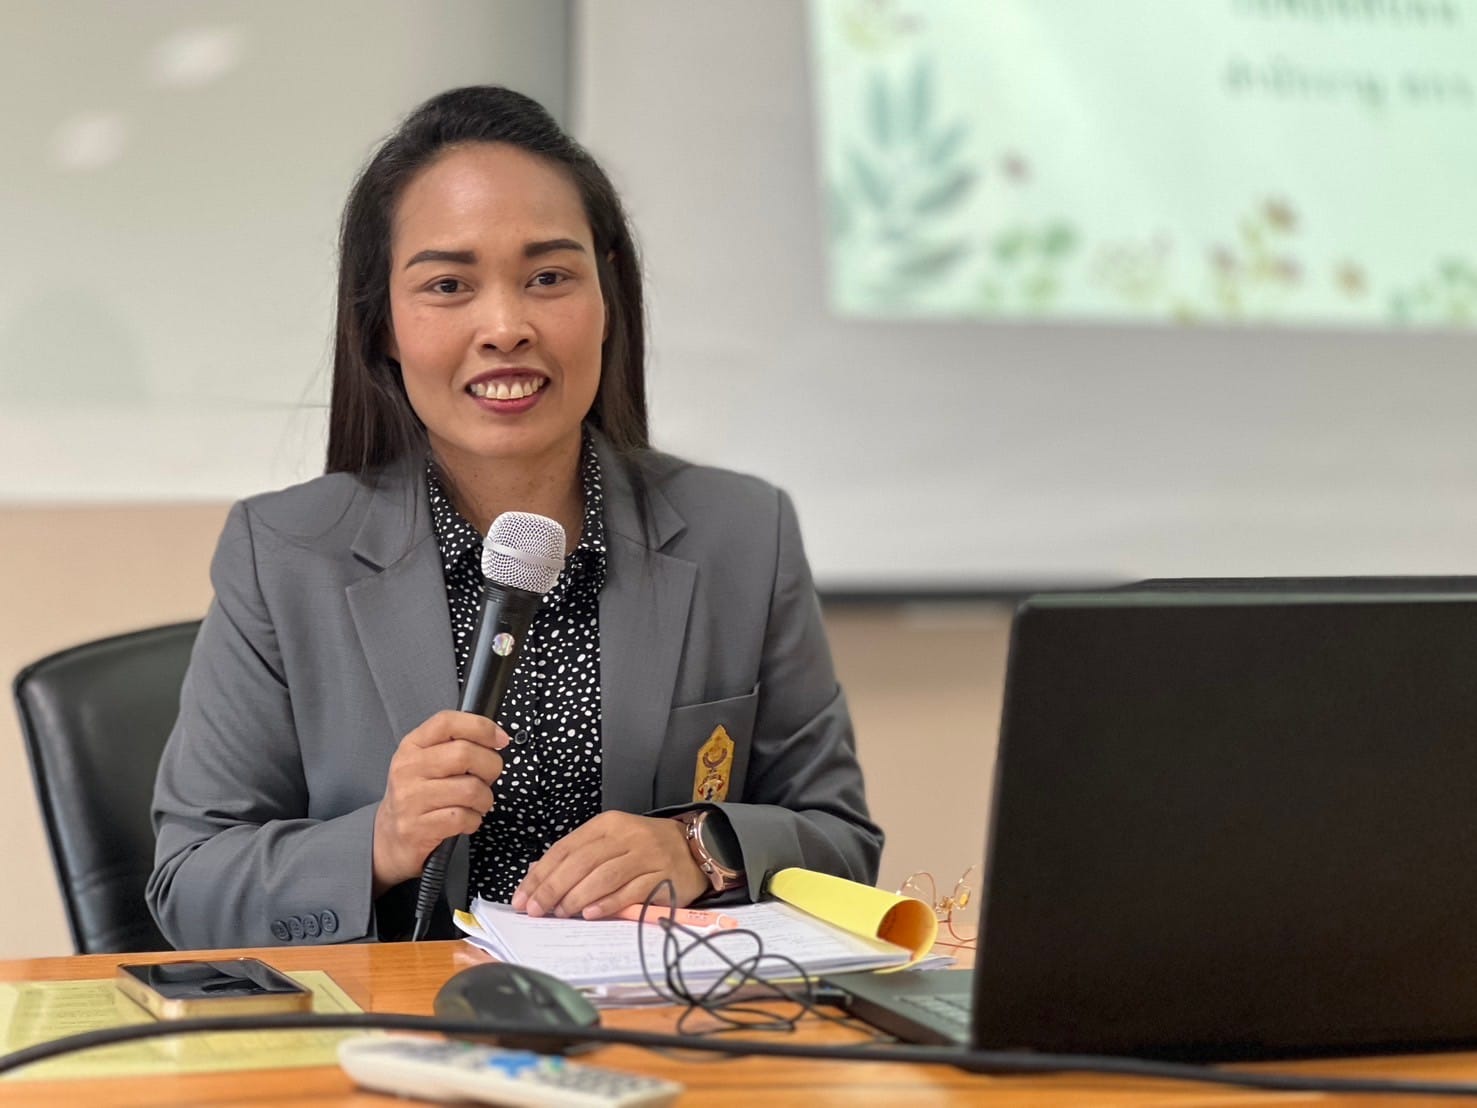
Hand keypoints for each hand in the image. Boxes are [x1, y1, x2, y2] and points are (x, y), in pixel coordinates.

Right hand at [373, 710, 509, 894]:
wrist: (387, 837)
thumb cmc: (418, 794)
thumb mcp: (426, 761)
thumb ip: (454, 744)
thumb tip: (496, 737)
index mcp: (412, 746)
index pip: (447, 721)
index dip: (481, 727)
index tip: (500, 739)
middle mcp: (408, 768)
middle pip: (465, 754)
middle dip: (491, 767)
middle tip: (488, 778)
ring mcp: (410, 799)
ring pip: (470, 789)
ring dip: (485, 799)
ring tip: (477, 803)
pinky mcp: (416, 828)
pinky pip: (463, 818)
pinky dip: (474, 820)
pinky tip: (466, 820)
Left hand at [510, 812, 708, 919]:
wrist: (696, 847)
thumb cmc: (644, 848)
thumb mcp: (610, 842)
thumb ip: (577, 857)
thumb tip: (538, 877)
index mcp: (607, 824)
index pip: (566, 848)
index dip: (541, 873)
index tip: (522, 897)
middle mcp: (626, 836)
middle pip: (581, 862)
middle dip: (553, 888)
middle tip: (535, 910)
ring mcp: (646, 855)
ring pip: (604, 876)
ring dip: (576, 896)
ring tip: (560, 913)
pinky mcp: (663, 876)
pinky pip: (631, 890)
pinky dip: (607, 903)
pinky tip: (590, 914)